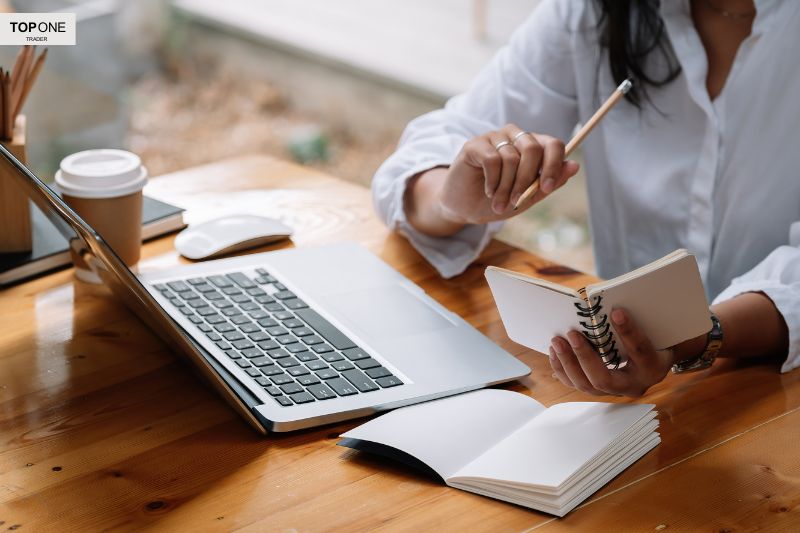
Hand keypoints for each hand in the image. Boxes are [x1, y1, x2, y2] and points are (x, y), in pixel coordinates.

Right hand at [437, 123, 579, 224]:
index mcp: (532, 147)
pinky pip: (493, 159)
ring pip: (512, 157)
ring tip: (499, 203)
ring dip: (506, 187)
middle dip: (527, 180)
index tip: (548, 188)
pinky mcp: (475, 144)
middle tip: (516, 201)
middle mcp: (515, 137)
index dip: (554, 165)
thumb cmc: (497, 201)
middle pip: (533, 148)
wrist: (464, 208)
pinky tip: (489, 191)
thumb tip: (574, 166)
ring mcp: (494, 138)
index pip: (553, 144)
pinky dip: (493, 181)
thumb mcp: (528, 197)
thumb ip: (550, 183)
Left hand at [548, 308, 679, 396]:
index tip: (616, 312)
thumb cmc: (654, 338)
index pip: (640, 352)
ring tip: (557, 340)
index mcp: (653, 367)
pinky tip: (555, 351)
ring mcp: (614, 390)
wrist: (656, 358)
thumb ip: (639, 319)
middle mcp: (634, 385)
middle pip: (604, 379)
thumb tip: (611, 304)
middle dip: (585, 357)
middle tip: (572, 334)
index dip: (629, 332)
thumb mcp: (653, 329)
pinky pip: (576, 384)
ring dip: (568, 362)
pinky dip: (562, 368)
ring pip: (586, 385)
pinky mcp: (598, 389)